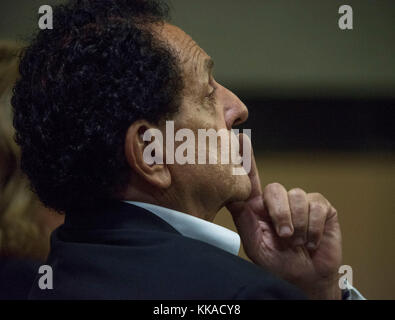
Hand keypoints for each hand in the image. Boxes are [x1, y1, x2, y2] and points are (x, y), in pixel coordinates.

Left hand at [227, 137, 341, 298]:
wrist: (305, 278)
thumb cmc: (276, 262)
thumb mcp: (255, 245)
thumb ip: (245, 222)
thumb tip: (235, 198)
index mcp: (258, 207)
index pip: (251, 179)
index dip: (246, 159)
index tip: (240, 139)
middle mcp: (278, 201)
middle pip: (275, 189)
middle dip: (280, 215)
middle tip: (285, 237)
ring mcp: (301, 202)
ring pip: (297, 197)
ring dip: (299, 226)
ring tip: (298, 242)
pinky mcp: (322, 208)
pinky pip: (318, 207)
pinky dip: (315, 228)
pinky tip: (313, 241)